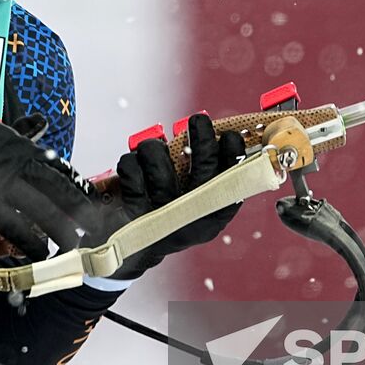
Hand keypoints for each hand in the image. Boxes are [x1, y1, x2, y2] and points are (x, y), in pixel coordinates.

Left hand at [107, 113, 244, 279]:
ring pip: (159, 164)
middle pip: (203, 171)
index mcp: (213, 216)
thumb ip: (211, 177)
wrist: (134, 245)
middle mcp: (191, 219)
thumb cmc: (171, 211)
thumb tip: (224, 135)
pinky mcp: (132, 212)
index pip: (233, 184)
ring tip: (151, 148)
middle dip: (203, 139)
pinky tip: (133, 166)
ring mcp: (162, 217)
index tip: (231, 134)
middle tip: (199, 120)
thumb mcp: (197, 202)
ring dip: (153, 147)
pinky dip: (130, 162)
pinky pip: (132, 171)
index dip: (233, 156)